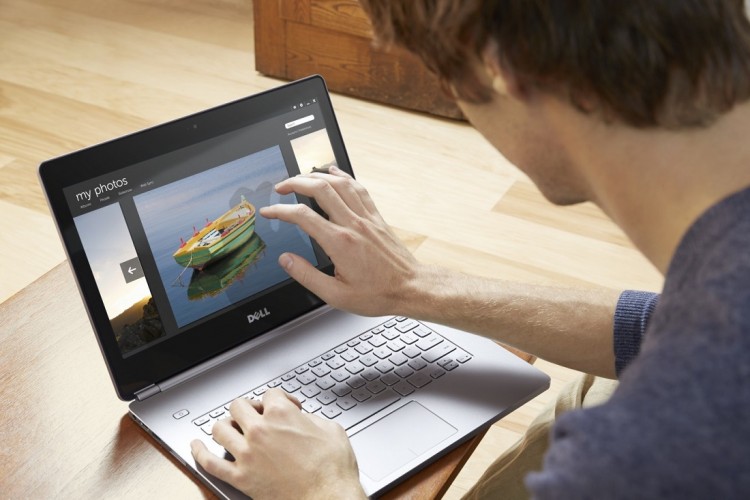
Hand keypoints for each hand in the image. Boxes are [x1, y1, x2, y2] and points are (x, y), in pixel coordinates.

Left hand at [190, 389, 365, 499]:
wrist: (328, 498)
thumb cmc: (332, 469)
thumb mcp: (331, 430)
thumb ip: (311, 419)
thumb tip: (303, 419)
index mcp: (282, 414)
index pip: (269, 394)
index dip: (278, 398)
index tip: (282, 406)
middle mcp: (260, 430)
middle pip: (239, 406)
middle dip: (248, 408)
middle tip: (255, 415)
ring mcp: (247, 454)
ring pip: (220, 429)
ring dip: (225, 426)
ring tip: (230, 428)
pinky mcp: (240, 478)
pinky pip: (209, 463)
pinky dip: (199, 453)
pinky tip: (196, 446)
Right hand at [259, 166, 419, 316]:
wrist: (411, 288)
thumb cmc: (378, 294)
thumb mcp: (335, 295)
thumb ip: (306, 276)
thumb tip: (286, 260)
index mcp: (340, 243)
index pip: (303, 216)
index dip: (281, 211)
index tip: (269, 212)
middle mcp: (353, 224)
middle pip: (320, 189)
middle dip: (295, 183)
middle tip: (280, 188)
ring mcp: (367, 218)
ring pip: (339, 183)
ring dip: (317, 176)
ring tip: (301, 178)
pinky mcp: (377, 217)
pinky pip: (358, 189)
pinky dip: (343, 176)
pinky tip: (334, 172)